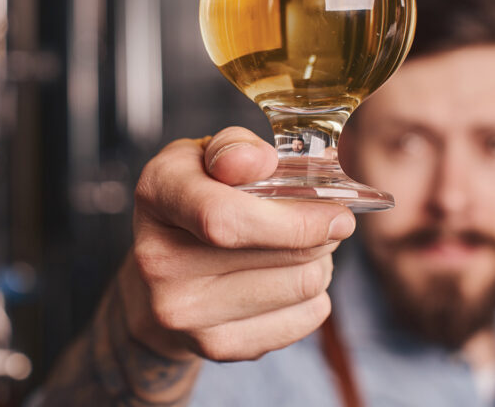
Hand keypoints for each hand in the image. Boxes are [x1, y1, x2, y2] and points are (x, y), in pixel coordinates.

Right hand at [119, 126, 356, 362]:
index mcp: (158, 195)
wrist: (157, 277)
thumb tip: (259, 162)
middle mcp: (160, 260)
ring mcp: (184, 311)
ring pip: (302, 286)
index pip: (228, 219)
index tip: (337, 215)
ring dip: (318, 263)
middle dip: (320, 234)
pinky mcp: (215, 346)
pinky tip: (285, 279)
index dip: (295, 220)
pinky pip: (302, 320)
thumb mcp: (205, 157)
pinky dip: (310, 298)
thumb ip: (235, 149)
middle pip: (282, 255)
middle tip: (324, 222)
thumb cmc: (194, 202)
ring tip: (297, 249)